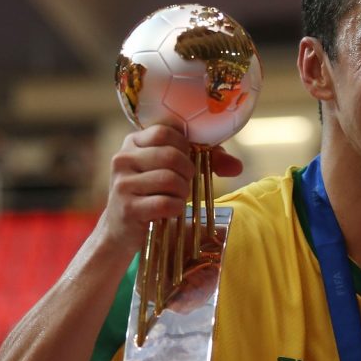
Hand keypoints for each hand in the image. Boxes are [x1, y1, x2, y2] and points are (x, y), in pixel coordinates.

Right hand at [101, 125, 243, 255]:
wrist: (122, 228)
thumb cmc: (154, 193)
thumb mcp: (173, 170)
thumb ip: (206, 160)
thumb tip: (237, 166)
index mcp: (133, 143)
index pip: (166, 132)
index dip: (186, 147)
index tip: (187, 160)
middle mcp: (123, 159)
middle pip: (172, 156)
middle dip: (188, 172)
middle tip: (186, 183)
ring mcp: (122, 183)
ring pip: (170, 179)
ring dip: (183, 191)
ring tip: (177, 196)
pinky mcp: (127, 207)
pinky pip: (165, 203)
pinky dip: (176, 208)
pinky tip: (171, 210)